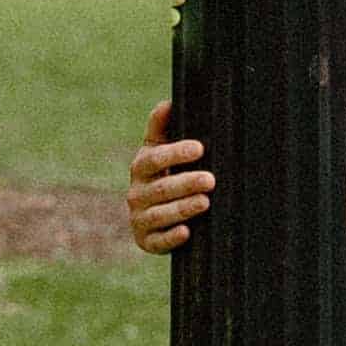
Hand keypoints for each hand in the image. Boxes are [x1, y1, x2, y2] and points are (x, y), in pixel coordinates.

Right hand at [127, 118, 211, 256]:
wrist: (153, 213)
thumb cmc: (162, 173)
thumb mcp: (158, 149)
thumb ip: (160, 127)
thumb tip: (167, 102)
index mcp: (140, 167)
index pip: (154, 158)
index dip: (175, 153)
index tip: (200, 148)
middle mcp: (135, 193)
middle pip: (160, 188)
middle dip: (185, 183)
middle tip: (210, 179)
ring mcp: (139, 219)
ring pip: (160, 215)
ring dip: (182, 208)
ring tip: (205, 202)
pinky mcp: (146, 241)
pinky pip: (157, 242)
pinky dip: (171, 238)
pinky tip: (187, 232)